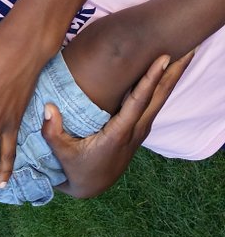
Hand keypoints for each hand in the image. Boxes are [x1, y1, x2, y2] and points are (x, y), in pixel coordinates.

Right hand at [45, 51, 193, 197]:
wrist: (91, 187)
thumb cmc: (75, 168)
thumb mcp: (60, 152)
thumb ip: (52, 131)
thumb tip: (48, 106)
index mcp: (118, 135)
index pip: (137, 102)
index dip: (150, 80)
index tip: (163, 59)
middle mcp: (134, 131)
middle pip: (158, 97)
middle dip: (174, 73)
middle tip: (188, 48)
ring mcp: (139, 131)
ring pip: (159, 100)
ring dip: (172, 78)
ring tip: (183, 55)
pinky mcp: (137, 130)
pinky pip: (153, 104)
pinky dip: (161, 87)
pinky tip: (165, 74)